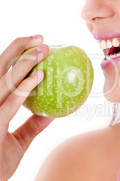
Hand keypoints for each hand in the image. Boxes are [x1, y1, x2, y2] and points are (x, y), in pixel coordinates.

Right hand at [0, 36, 53, 180]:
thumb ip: (32, 126)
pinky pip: (9, 104)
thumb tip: (53, 113)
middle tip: (41, 38)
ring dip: (24, 63)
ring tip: (44, 50)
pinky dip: (23, 88)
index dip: (15, 55)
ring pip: (3, 80)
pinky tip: (38, 77)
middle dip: (18, 48)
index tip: (35, 43)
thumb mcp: (17, 143)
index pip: (1, 73)